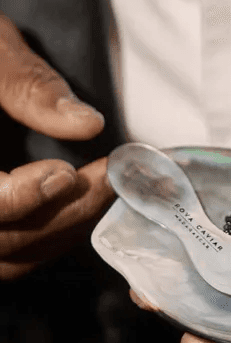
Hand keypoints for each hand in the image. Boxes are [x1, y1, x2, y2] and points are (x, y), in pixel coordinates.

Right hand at [0, 13, 114, 279]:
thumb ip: (28, 85)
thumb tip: (86, 123)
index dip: (22, 198)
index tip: (66, 173)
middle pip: (2, 240)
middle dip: (62, 214)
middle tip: (109, 181)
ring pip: (9, 257)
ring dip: (61, 231)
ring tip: (102, 192)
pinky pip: (11, 255)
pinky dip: (48, 237)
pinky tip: (79, 208)